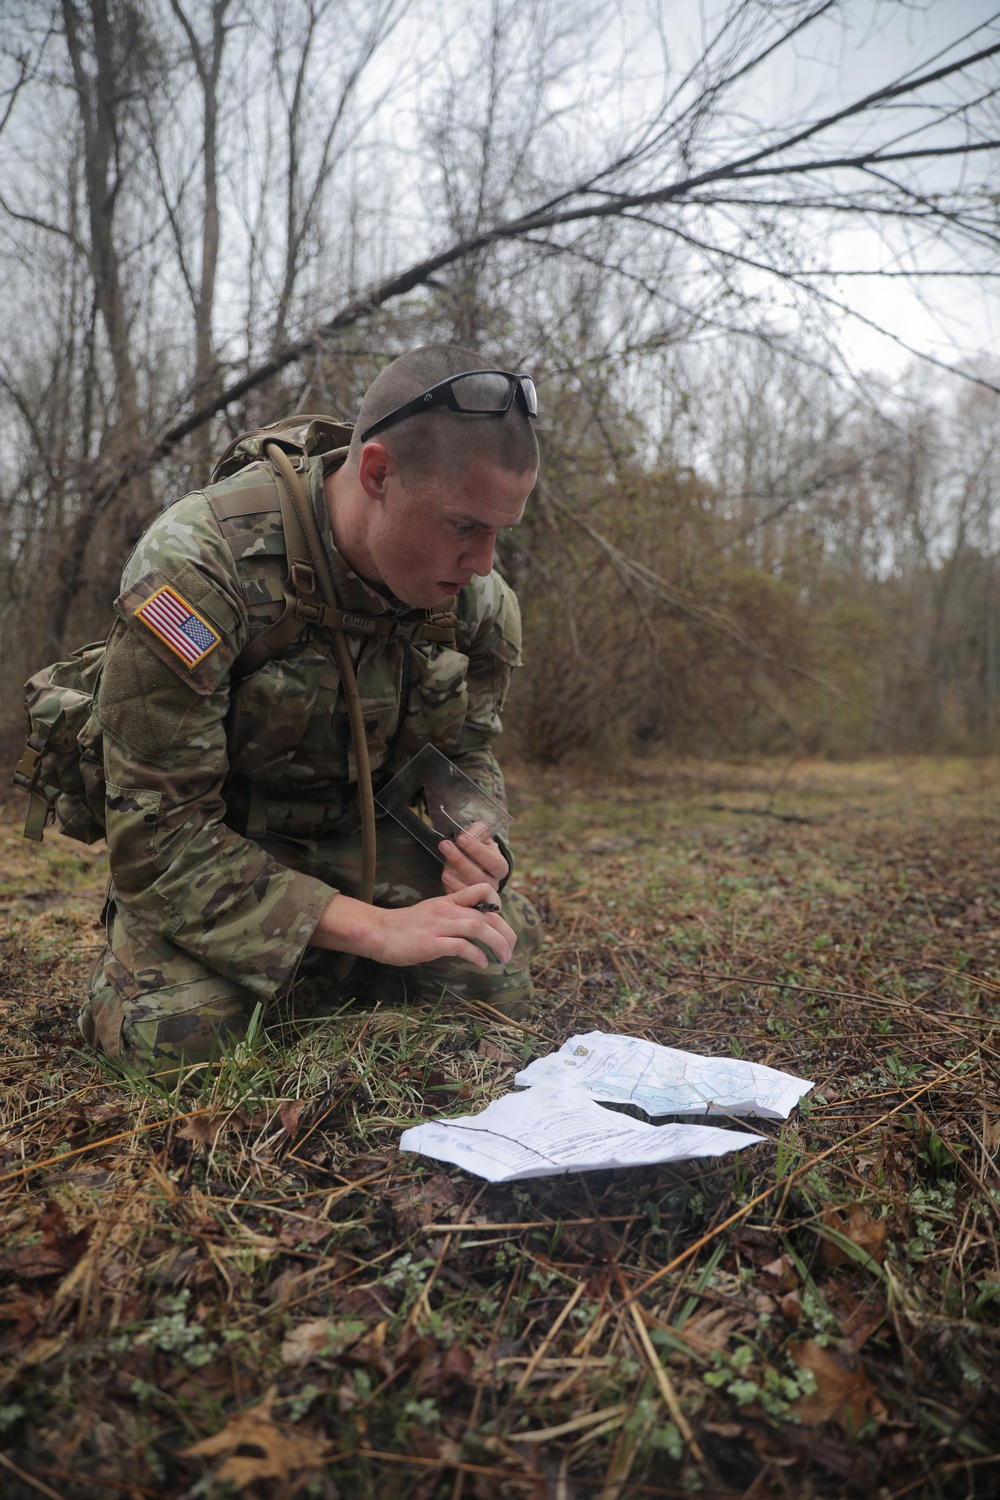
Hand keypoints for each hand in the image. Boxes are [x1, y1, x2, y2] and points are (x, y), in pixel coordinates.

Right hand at [311, 882, 515, 970]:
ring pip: (479, 928)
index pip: (482, 889)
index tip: (500, 922)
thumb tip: (476, 930)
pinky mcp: (431, 942)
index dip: (497, 904)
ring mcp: (439, 925)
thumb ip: (452, 917)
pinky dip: (477, 956)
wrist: (377, 931)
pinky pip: (462, 946)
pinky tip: (482, 964)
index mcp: (448, 900)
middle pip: (488, 915)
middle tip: (511, 949)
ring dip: (497, 944)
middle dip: (506, 933)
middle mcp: (447, 909)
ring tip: (504, 958)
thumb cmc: (404, 927)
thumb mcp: (432, 913)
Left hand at [439, 819, 507, 894]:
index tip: (461, 838)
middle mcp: (493, 883)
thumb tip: (468, 834)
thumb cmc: (477, 847)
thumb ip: (477, 832)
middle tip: (445, 844)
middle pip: (479, 876)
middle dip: (460, 860)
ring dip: (455, 874)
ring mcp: (480, 895)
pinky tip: (445, 875)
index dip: (477, 850)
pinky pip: (461, 897)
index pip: (493, 861)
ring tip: (443, 861)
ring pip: (470, 888)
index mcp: (500, 868)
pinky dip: (452, 886)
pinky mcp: (467, 901)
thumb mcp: (481, 837)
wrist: (471, 862)